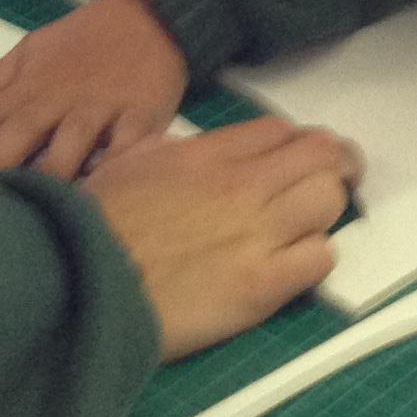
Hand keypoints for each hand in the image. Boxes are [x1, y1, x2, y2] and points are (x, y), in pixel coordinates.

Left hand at [0, 0, 187, 177]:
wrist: (149, 12)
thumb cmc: (82, 41)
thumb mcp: (30, 53)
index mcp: (25, 87)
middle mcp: (56, 99)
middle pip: (19, 135)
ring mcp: (100, 107)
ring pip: (71, 143)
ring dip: (51, 174)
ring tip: (33, 213)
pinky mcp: (142, 116)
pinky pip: (129, 146)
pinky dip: (117, 167)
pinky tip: (104, 194)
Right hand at [83, 117, 361, 359]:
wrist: (83, 280)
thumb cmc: (96, 223)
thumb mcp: (132, 162)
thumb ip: (175, 152)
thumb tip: (197, 152)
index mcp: (208, 154)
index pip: (280, 132)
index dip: (299, 143)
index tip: (302, 158)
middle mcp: (241, 186)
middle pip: (320, 157)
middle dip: (333, 166)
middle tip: (333, 181)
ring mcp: (256, 235)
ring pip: (329, 201)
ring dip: (327, 209)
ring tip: (313, 223)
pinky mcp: (262, 285)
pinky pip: (320, 259)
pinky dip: (315, 258)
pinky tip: (297, 264)